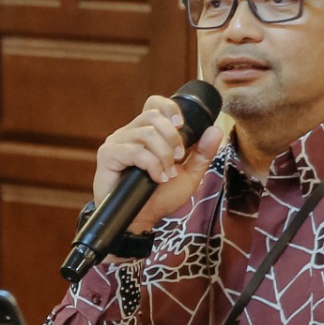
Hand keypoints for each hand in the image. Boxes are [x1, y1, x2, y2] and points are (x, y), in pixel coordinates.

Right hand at [93, 96, 225, 231]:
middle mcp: (129, 133)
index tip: (182, 124)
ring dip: (164, 155)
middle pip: (153, 116)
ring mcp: (117, 143)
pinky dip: (152, 165)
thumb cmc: (159, 197)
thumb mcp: (188, 174)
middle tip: (178, 159)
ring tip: (167, 174)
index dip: (169, 107)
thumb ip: (202, 153)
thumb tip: (215, 129)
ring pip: (146, 133)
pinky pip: (135, 151)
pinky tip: (156, 178)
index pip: (154, 104)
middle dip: (173, 138)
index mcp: (146, 132)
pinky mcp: (108, 155)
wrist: (140, 220)